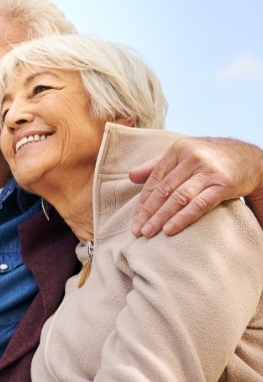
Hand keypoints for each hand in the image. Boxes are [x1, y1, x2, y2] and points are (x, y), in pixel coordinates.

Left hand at [130, 137, 262, 236]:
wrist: (250, 159)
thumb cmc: (210, 159)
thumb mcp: (184, 155)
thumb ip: (157, 165)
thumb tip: (130, 176)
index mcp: (179, 149)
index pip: (155, 179)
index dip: (143, 201)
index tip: (134, 219)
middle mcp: (192, 157)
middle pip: (164, 190)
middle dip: (148, 212)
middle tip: (137, 231)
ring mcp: (208, 171)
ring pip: (178, 198)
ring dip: (160, 217)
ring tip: (149, 232)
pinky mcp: (223, 184)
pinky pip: (199, 204)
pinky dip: (182, 218)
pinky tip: (170, 230)